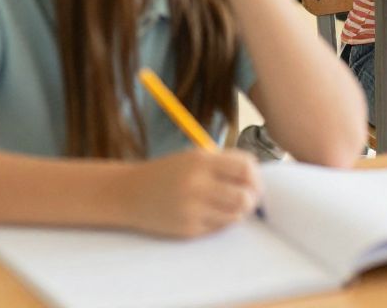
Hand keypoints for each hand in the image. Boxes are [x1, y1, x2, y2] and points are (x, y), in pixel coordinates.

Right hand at [120, 150, 262, 237]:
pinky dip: (220, 222)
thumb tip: (257, 179)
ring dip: (238, 212)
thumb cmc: (168, 173)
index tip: (252, 182)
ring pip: (235, 215)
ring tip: (229, 206)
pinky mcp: (187, 229)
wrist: (129, 193)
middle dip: (251, 198)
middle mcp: (197, 185)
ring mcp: (192, 209)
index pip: (246, 167)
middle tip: (247, 199)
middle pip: (245, 196)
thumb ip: (225, 164)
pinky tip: (210, 214)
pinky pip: (218, 228)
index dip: (255, 176)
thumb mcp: (194, 157)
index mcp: (202, 161)